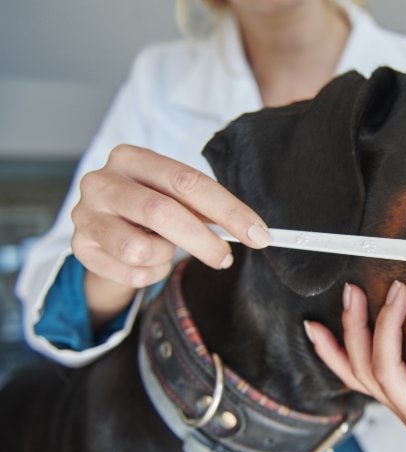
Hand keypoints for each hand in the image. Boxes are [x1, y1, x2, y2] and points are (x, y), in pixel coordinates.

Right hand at [71, 145, 271, 324]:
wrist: (104, 229)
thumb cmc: (149, 208)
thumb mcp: (176, 198)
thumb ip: (207, 209)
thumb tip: (254, 232)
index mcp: (132, 158)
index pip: (188, 181)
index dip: (228, 211)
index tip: (259, 235)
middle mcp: (102, 181)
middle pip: (162, 213)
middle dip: (203, 241)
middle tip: (225, 258)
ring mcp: (85, 215)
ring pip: (139, 249)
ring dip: (164, 256)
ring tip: (164, 249)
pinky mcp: (80, 247)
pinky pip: (130, 272)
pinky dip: (149, 273)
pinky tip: (147, 261)